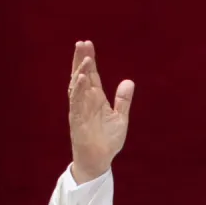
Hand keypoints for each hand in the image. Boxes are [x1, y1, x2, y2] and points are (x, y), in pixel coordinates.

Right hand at [67, 40, 134, 183]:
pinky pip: (76, 102)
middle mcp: (85, 101)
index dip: (89, 59)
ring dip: (80, 72)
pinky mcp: (77, 120)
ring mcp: (80, 110)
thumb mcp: (120, 118)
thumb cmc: (107, 141)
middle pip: (81, 76)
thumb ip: (123, 100)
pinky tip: (81, 78)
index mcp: (95, 99)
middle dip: (80, 60)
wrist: (99, 160)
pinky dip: (78, 90)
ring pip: (77, 87)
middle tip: (81, 43)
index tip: (88, 44)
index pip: (91, 75)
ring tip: (85, 58)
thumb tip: (129, 81)